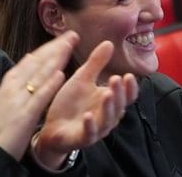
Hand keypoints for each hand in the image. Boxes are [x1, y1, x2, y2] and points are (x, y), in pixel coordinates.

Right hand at [0, 31, 79, 159]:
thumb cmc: (2, 124)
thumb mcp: (8, 95)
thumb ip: (19, 78)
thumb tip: (29, 57)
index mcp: (10, 80)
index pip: (33, 58)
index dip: (50, 47)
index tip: (64, 37)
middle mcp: (13, 85)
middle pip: (38, 61)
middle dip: (56, 47)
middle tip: (73, 35)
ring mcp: (18, 99)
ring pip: (40, 74)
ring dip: (56, 58)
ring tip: (70, 45)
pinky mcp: (24, 114)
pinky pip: (39, 96)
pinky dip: (49, 84)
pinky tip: (61, 75)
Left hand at [33, 40, 138, 169]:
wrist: (51, 126)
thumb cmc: (70, 103)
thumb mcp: (83, 78)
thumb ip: (96, 63)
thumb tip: (109, 43)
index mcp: (109, 101)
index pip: (127, 95)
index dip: (130, 87)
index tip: (129, 75)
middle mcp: (107, 116)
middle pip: (119, 105)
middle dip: (119, 92)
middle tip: (116, 79)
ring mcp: (96, 129)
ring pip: (107, 120)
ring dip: (108, 107)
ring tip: (107, 93)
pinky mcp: (82, 138)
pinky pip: (89, 134)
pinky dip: (90, 125)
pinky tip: (88, 116)